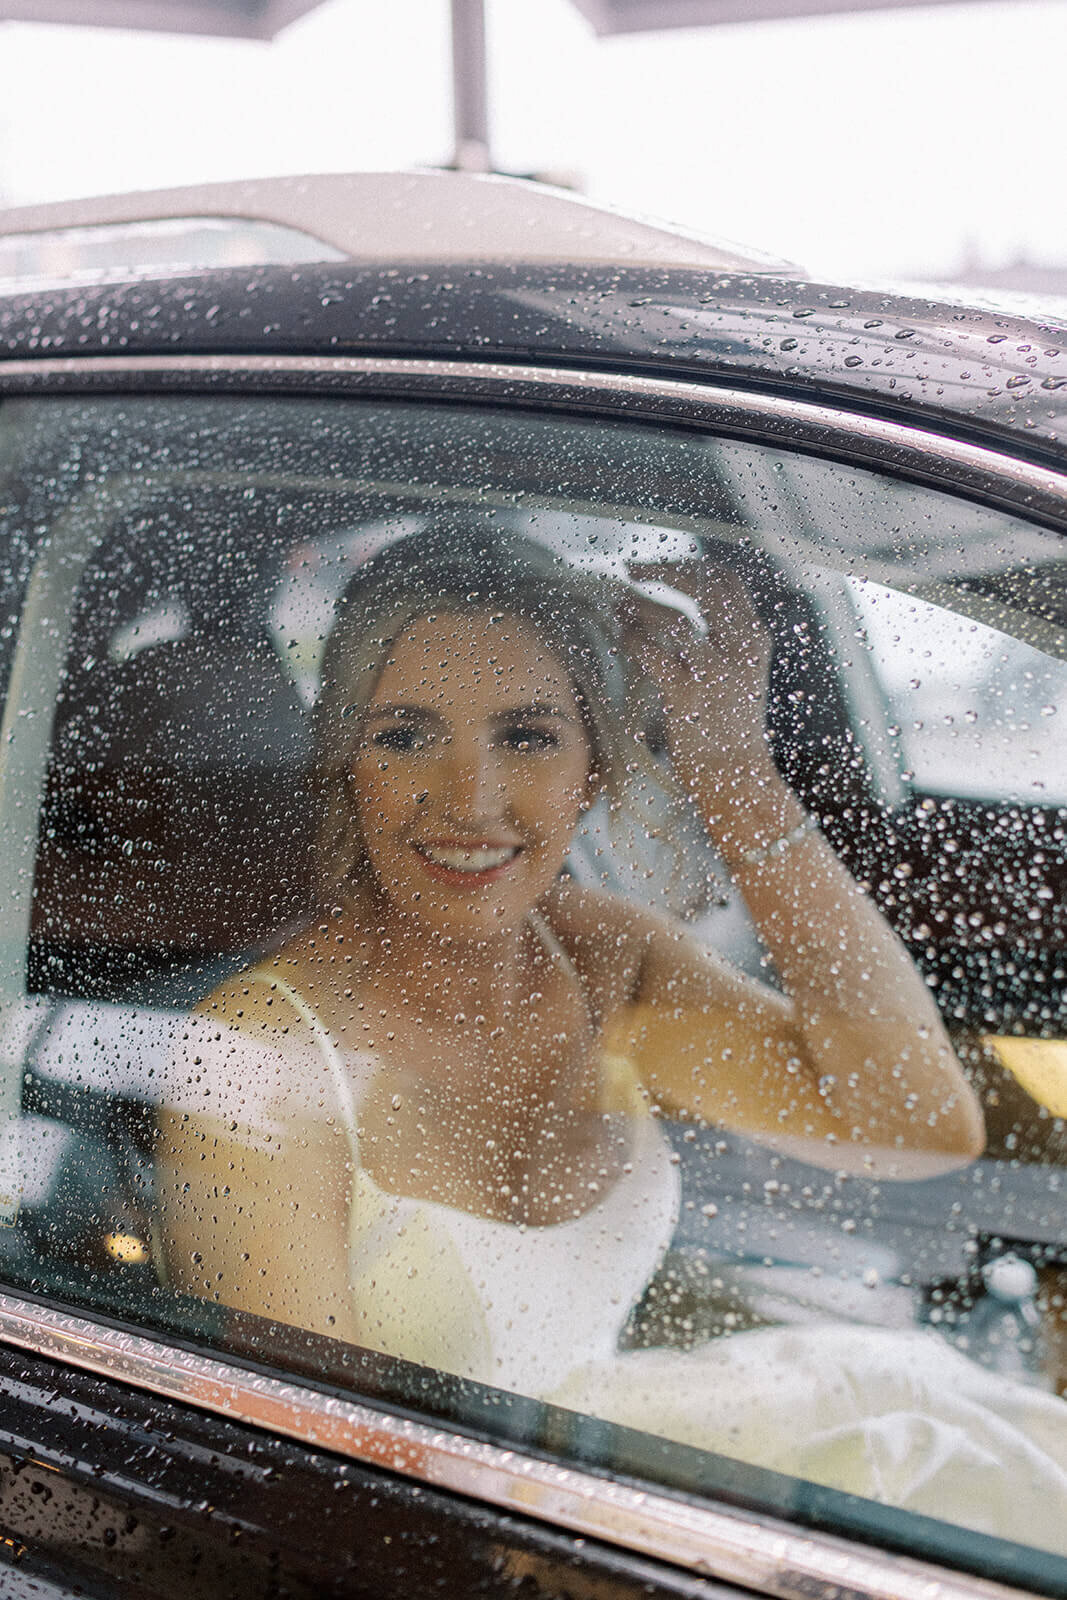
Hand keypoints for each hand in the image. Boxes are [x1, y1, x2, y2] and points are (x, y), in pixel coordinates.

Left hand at [622, 562, 775, 802]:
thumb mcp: (737, 678)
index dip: (690, 566)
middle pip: (702, 587)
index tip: (661, 566)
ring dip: (639, 606)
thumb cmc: (730, 732)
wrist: (738, 779)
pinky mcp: (688, 695)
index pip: (727, 581)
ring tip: (618, 606)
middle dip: (662, 571)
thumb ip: (716, 646)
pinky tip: (624, 641)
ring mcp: (715, 672)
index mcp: (754, 640)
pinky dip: (632, 641)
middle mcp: (740, 649)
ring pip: (672, 619)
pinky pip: (652, 654)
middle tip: (630, 570)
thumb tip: (669, 618)